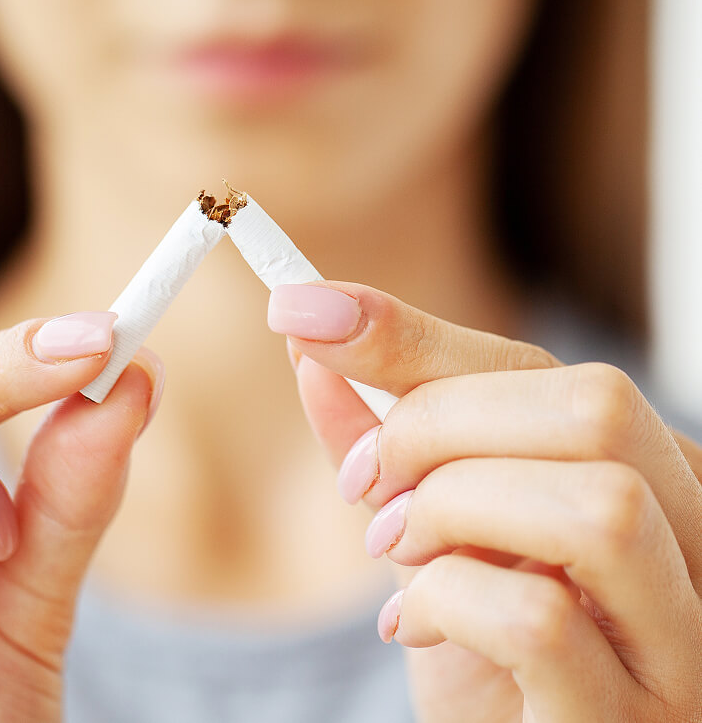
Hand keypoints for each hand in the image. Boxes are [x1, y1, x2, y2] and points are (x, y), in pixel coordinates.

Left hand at [268, 282, 701, 722]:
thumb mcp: (429, 530)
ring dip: (452, 507)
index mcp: (654, 482)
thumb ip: (384, 441)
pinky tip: (411, 625)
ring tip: (398, 547)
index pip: (548, 369)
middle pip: (596, 408)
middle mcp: (697, 549)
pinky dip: (441, 600)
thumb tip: (314, 339)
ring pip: (597, 505)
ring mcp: (683, 646)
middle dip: (440, 424)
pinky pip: (538, 620)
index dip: (413, 334)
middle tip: (368, 483)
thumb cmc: (480, 656)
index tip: (304, 311)